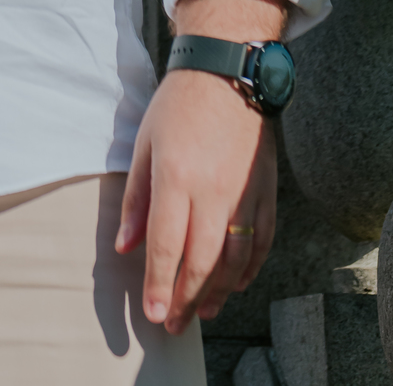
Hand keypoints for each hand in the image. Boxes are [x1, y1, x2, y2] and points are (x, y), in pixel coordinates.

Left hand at [117, 0, 285, 333]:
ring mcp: (245, 193)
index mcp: (177, 176)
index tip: (153, 313)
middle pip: (201, 261)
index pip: (166, 244)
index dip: (158, 284)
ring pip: (235, 260)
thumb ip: (137, 200)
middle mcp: (214, 191)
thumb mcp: (144, 144)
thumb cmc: (179, 104)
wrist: (228, 70)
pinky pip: (262, 242)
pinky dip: (250, 269)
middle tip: (173, 323)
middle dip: (185, 298)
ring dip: (219, 292)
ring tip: (201, 311)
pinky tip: (236, 284)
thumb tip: (125, 246)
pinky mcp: (266, 191)